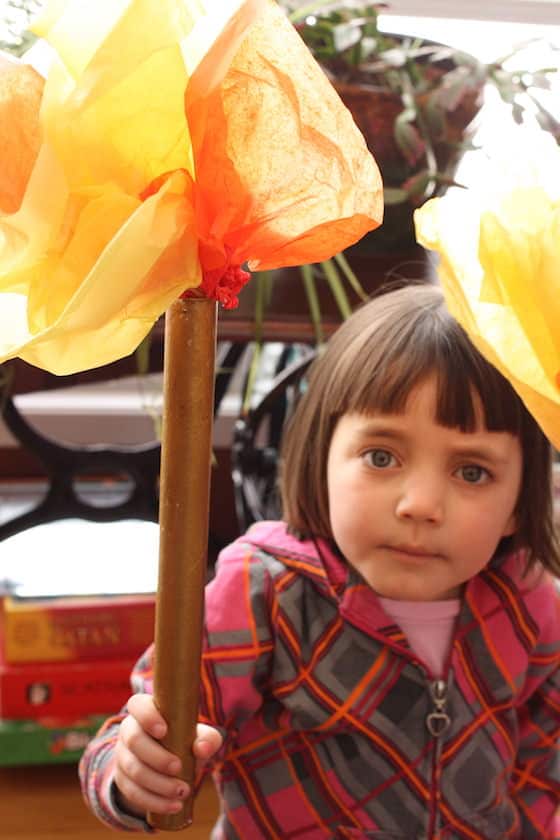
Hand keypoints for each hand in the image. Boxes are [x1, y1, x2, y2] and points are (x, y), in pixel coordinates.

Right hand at [113, 693, 222, 818]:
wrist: (169, 765)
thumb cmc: (184, 740)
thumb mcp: (198, 736)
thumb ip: (207, 738)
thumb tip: (203, 748)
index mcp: (145, 711)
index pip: (138, 705)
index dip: (147, 717)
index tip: (163, 730)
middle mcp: (129, 730)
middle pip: (134, 741)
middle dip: (157, 757)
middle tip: (179, 767)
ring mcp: (123, 755)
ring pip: (133, 769)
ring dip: (158, 784)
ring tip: (182, 792)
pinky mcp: (122, 780)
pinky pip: (132, 792)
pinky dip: (153, 801)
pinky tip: (173, 805)